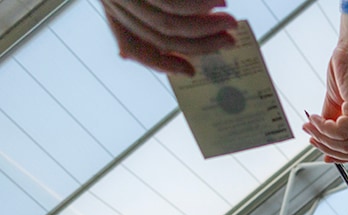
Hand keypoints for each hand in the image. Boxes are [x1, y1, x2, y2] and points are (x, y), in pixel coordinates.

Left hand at [100, 0, 236, 75]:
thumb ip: (158, 8)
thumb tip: (185, 43)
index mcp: (114, 8)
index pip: (135, 47)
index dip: (162, 64)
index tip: (190, 72)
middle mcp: (115, 1)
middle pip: (161, 36)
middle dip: (200, 44)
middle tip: (229, 41)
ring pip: (169, 22)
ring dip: (206, 26)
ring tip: (231, 21)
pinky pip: (173, 2)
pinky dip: (201, 4)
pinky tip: (220, 1)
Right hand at [303, 44, 347, 161]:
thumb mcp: (337, 104)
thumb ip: (331, 123)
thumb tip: (318, 139)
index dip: (338, 156)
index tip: (321, 152)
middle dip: (327, 148)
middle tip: (310, 136)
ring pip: (344, 145)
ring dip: (322, 137)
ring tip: (310, 124)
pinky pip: (339, 132)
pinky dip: (323, 128)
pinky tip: (316, 118)